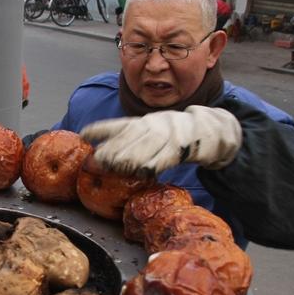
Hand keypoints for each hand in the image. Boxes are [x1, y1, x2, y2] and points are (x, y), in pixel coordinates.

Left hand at [80, 105, 241, 175]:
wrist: (209, 130)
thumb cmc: (171, 134)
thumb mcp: (146, 130)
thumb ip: (122, 136)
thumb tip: (90, 141)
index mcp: (142, 122)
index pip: (118, 124)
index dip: (101, 129)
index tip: (84, 134)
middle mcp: (153, 125)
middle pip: (129, 137)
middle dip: (113, 149)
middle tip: (99, 161)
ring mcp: (168, 135)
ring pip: (146, 147)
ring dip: (130, 158)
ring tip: (116, 168)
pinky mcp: (181, 148)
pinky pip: (165, 158)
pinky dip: (154, 165)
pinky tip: (143, 172)